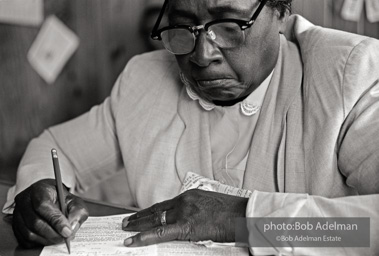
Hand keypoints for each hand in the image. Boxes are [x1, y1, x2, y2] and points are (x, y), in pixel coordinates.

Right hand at [12, 179, 88, 247]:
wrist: (49, 198)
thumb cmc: (61, 199)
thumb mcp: (74, 201)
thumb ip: (78, 212)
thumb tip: (73, 227)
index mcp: (39, 190)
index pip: (43, 206)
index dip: (56, 220)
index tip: (67, 231)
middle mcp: (24, 200)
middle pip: (35, 222)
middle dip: (53, 234)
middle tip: (65, 237)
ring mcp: (17, 214)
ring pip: (29, 233)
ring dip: (47, 240)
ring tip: (59, 238)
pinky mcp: (15, 226)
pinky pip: (25, 240)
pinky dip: (39, 243)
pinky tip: (49, 239)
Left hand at [122, 189, 247, 246]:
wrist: (245, 214)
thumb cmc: (233, 212)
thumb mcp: (211, 206)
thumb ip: (196, 212)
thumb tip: (186, 223)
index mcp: (190, 196)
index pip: (164, 205)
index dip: (150, 211)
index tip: (140, 215)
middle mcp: (184, 201)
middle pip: (156, 210)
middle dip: (139, 217)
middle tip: (126, 222)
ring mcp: (185, 212)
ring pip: (155, 220)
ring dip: (138, 226)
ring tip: (126, 230)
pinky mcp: (187, 226)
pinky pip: (161, 233)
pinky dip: (144, 237)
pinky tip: (133, 241)